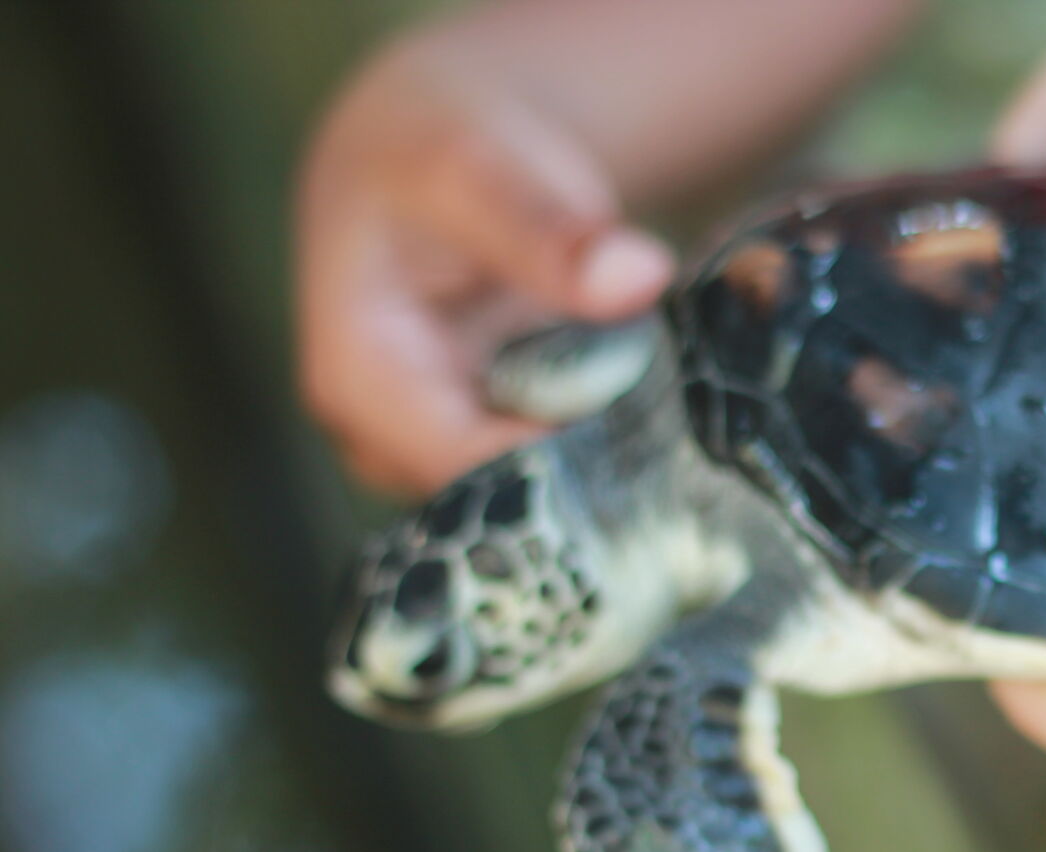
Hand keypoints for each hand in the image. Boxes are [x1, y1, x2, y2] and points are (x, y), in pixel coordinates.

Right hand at [298, 38, 672, 494]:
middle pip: (497, 499)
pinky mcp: (478, 448)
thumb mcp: (478, 170)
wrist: (421, 151)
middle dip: (588, 478)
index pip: (461, 468)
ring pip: (530, 496)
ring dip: (602, 471)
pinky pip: (548, 474)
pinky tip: (654, 422)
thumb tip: (639, 276)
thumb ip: (550, 231)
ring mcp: (428, 450)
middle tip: (681, 443)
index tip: (653, 445)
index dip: (558, 469)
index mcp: (355, 381)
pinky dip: (603, 451)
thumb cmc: (433, 152)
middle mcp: (379, 437)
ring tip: (671, 428)